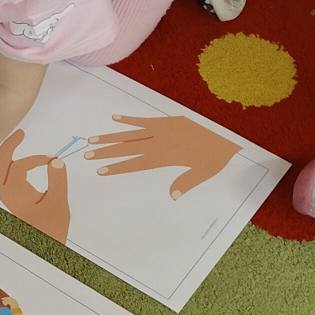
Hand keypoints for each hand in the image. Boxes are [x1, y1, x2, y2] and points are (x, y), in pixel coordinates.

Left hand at [0, 129, 70, 240]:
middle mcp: (7, 193)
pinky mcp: (14, 197)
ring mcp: (8, 195)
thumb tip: (56, 161)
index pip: (19, 167)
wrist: (44, 249)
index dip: (35, 159)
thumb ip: (58, 180)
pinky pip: (8, 175)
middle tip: (20, 132)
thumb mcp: (58, 203)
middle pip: (1, 163)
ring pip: (2, 169)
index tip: (53, 159)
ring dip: (9, 153)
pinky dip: (14, 163)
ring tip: (18, 139)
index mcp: (15, 194)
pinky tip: (23, 158)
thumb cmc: (52, 228)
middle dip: (8, 146)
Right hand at [83, 114, 238, 196]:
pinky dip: (130, 119)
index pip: (136, 163)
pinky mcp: (167, 121)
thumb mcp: (204, 173)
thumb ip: (186, 182)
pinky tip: (115, 118)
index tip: (101, 171)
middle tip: (87, 155)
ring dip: (111, 137)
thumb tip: (172, 196)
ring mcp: (162, 129)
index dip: (118, 167)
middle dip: (106, 152)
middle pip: (128, 148)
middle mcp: (160, 142)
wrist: (227, 137)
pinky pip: (145, 119)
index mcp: (166, 156)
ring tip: (93, 139)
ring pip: (131, 134)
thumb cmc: (215, 158)